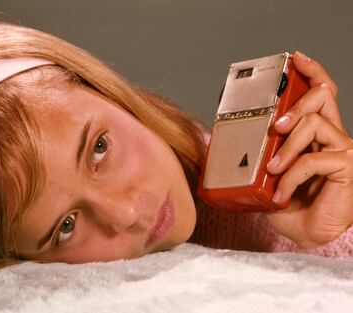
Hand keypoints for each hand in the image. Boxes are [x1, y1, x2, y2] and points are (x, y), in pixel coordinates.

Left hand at [264, 51, 352, 248]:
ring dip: (286, 147)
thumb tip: (223, 145)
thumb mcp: (268, 175)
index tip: (296, 60)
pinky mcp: (346, 168)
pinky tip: (281, 194)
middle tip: (275, 126)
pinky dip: (291, 177)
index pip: (321, 95)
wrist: (306, 234)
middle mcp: (332, 137)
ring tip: (273, 169)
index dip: (312, 73)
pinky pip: (314, 159)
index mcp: (315, 135)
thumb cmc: (290, 205)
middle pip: (322, 97)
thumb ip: (259, 155)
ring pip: (314, 125)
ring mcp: (342, 150)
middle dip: (294, 105)